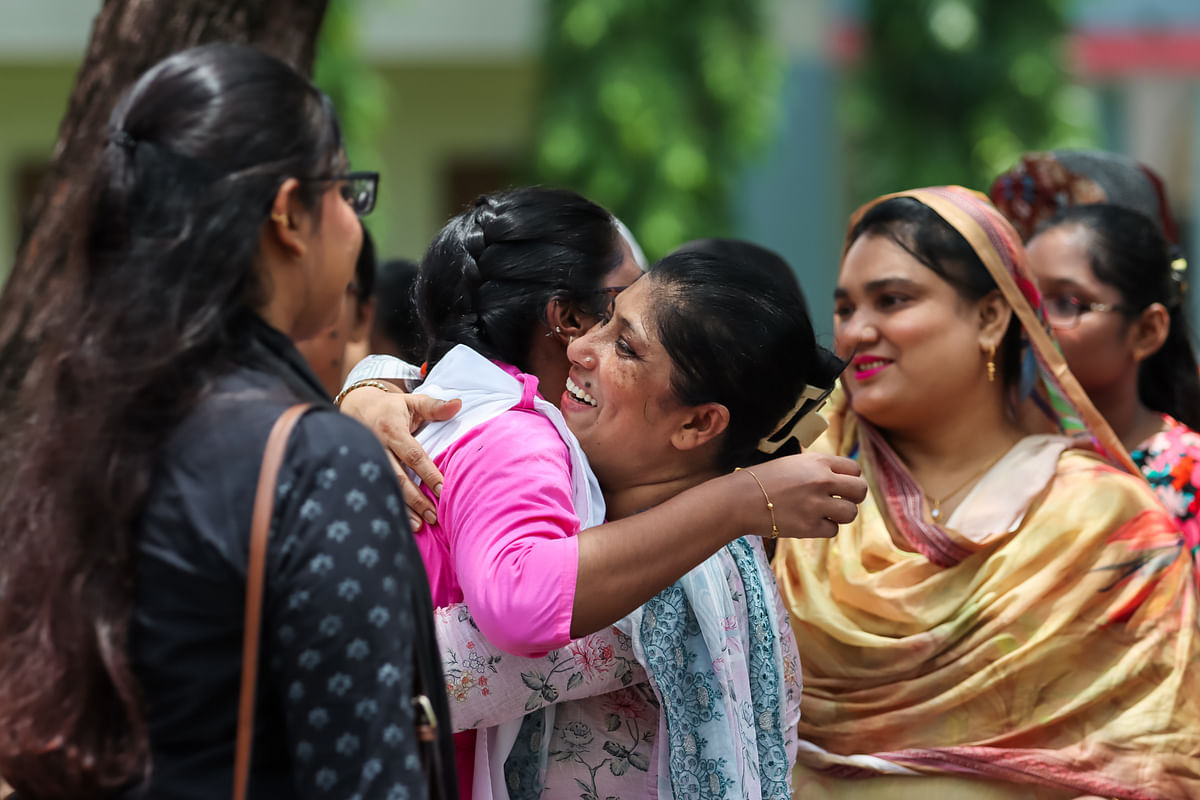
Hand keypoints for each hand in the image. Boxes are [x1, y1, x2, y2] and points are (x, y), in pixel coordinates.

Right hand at [340, 386, 461, 529]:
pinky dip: (388, 504)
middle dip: (416, 499)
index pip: (413, 455)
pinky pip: (375, 489)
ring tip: (418, 526)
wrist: (356, 408)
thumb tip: (458, 404)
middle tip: (433, 516)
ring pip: (385, 487)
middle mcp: (377, 447)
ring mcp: (367, 460)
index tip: (443, 490)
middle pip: (398, 477)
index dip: (428, 473)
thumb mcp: (412, 402)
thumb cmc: (391, 408)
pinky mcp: (361, 470)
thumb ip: (435, 407)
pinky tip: (398, 520)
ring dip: (402, 507)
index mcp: (392, 430)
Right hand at [740, 453, 865, 539]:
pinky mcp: (809, 527)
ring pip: (850, 513)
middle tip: (839, 501)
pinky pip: (832, 530)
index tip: (840, 485)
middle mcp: (821, 480)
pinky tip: (808, 521)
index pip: (854, 469)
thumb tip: (840, 477)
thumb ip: (818, 468)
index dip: (849, 478)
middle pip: (860, 490)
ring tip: (822, 512)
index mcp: (818, 461)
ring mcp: (816, 504)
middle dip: (853, 497)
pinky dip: (823, 528)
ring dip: (839, 514)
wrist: (739, 499)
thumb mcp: (792, 463)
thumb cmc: (762, 479)